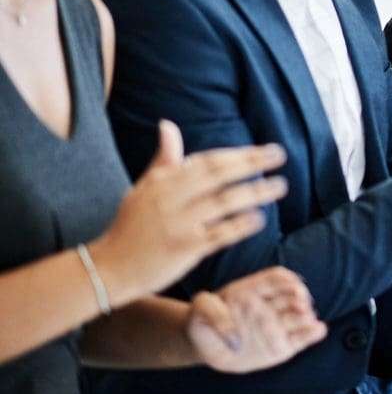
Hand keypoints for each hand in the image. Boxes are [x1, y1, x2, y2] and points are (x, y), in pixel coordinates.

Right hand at [90, 121, 287, 307]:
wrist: (109, 269)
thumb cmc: (131, 226)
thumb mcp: (144, 188)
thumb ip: (164, 159)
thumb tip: (168, 125)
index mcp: (163, 181)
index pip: (207, 160)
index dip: (237, 153)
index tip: (263, 148)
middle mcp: (171, 199)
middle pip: (218, 175)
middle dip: (252, 162)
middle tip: (279, 155)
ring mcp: (178, 224)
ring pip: (224, 203)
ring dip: (255, 193)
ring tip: (279, 186)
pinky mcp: (184, 249)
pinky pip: (219, 234)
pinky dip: (240, 225)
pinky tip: (259, 218)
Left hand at [188, 267, 326, 373]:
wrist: (204, 342)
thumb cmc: (202, 321)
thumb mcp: (199, 308)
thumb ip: (209, 309)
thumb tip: (233, 333)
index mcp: (254, 290)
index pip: (277, 278)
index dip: (287, 280)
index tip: (293, 285)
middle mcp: (270, 305)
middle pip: (292, 296)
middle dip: (300, 298)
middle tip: (302, 305)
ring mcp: (277, 324)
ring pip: (299, 317)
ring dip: (307, 316)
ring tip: (310, 321)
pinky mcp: (281, 345)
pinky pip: (299, 338)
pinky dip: (311, 334)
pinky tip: (318, 331)